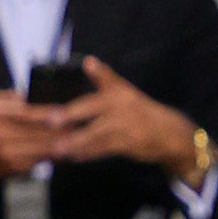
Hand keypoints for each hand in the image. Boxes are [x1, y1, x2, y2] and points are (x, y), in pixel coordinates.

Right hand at [0, 85, 69, 179]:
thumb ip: (10, 98)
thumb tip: (33, 96)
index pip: (27, 113)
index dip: (49, 113)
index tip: (66, 112)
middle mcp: (0, 135)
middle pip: (39, 132)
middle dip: (62, 130)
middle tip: (79, 126)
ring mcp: (8, 153)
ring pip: (43, 148)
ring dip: (62, 144)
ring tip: (77, 138)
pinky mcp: (15, 168)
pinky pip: (41, 160)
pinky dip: (55, 155)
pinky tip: (65, 150)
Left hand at [55, 55, 198, 171]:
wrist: (168, 134)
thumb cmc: (141, 111)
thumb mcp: (125, 90)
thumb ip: (104, 78)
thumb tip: (88, 62)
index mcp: (116, 94)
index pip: (97, 88)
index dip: (81, 89)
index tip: (62, 94)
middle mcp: (119, 109)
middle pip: (90, 111)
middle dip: (69, 116)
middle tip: (50, 121)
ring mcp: (123, 128)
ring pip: (94, 135)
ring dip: (75, 142)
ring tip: (57, 147)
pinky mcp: (126, 145)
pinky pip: (103, 150)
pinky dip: (88, 154)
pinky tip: (74, 157)